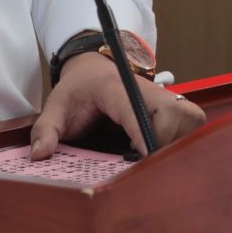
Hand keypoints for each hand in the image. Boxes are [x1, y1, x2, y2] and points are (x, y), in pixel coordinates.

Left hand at [30, 53, 205, 159]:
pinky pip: (192, 123)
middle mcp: (147, 90)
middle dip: (165, 143)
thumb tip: (39, 155)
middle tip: (144, 163)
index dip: (146, 135)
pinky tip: (161, 152)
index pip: (139, 110)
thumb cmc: (78, 89)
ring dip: (178, 143)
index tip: (147, 159)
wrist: (95, 69)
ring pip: (190, 119)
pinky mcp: (174, 105)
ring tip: (153, 159)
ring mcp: (165, 96)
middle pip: (176, 114)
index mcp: (117, 88)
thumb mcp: (55, 106)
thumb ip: (45, 129)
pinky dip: (184, 140)